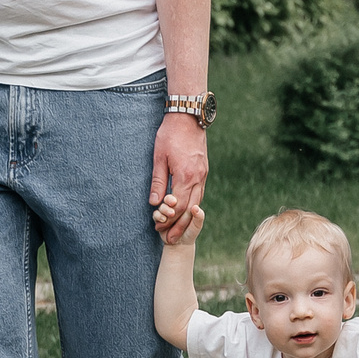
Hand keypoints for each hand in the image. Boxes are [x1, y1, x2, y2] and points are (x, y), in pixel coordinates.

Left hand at [150, 113, 209, 241]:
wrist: (188, 117)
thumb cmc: (170, 135)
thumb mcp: (159, 158)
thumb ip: (158, 181)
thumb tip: (154, 203)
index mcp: (185, 176)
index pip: (178, 206)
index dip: (169, 220)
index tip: (159, 229)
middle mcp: (198, 177)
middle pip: (190, 209)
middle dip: (180, 226)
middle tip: (169, 239)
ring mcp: (203, 174)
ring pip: (198, 202)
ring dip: (187, 218)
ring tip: (177, 230)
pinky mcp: (204, 170)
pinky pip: (200, 192)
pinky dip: (193, 205)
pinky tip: (187, 212)